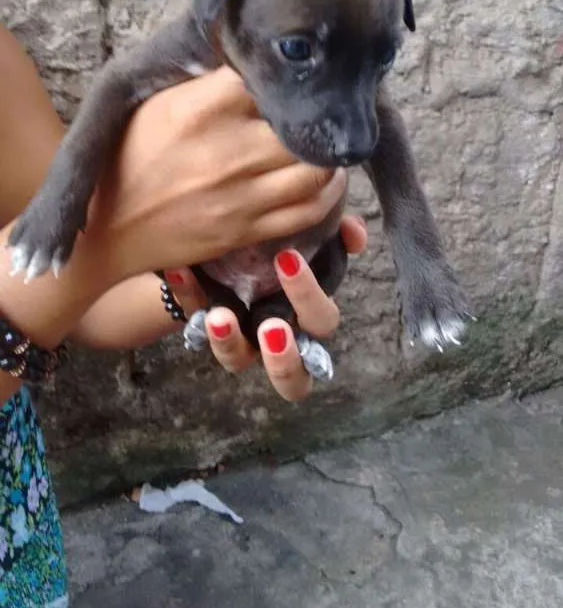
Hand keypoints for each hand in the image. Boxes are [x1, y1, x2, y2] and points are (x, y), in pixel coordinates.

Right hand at [93, 67, 346, 283]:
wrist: (107, 229)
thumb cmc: (130, 157)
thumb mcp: (156, 105)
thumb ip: (206, 84)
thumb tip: (256, 59)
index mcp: (199, 109)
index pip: (266, 76)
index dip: (283, 74)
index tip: (289, 73)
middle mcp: (225, 151)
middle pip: (301, 124)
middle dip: (314, 116)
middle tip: (319, 110)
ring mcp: (239, 195)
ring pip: (317, 169)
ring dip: (329, 155)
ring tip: (324, 143)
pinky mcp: (247, 230)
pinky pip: (310, 210)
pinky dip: (329, 192)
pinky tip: (326, 178)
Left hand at [167, 215, 367, 401]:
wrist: (236, 251)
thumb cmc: (284, 253)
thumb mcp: (313, 242)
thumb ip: (338, 235)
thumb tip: (353, 230)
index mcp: (308, 319)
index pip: (322, 322)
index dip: (310, 299)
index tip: (288, 260)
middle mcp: (276, 341)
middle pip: (293, 377)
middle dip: (284, 359)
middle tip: (271, 328)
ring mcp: (239, 342)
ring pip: (237, 362)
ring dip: (229, 343)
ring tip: (218, 317)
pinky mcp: (203, 328)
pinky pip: (192, 322)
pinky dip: (187, 296)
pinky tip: (179, 269)